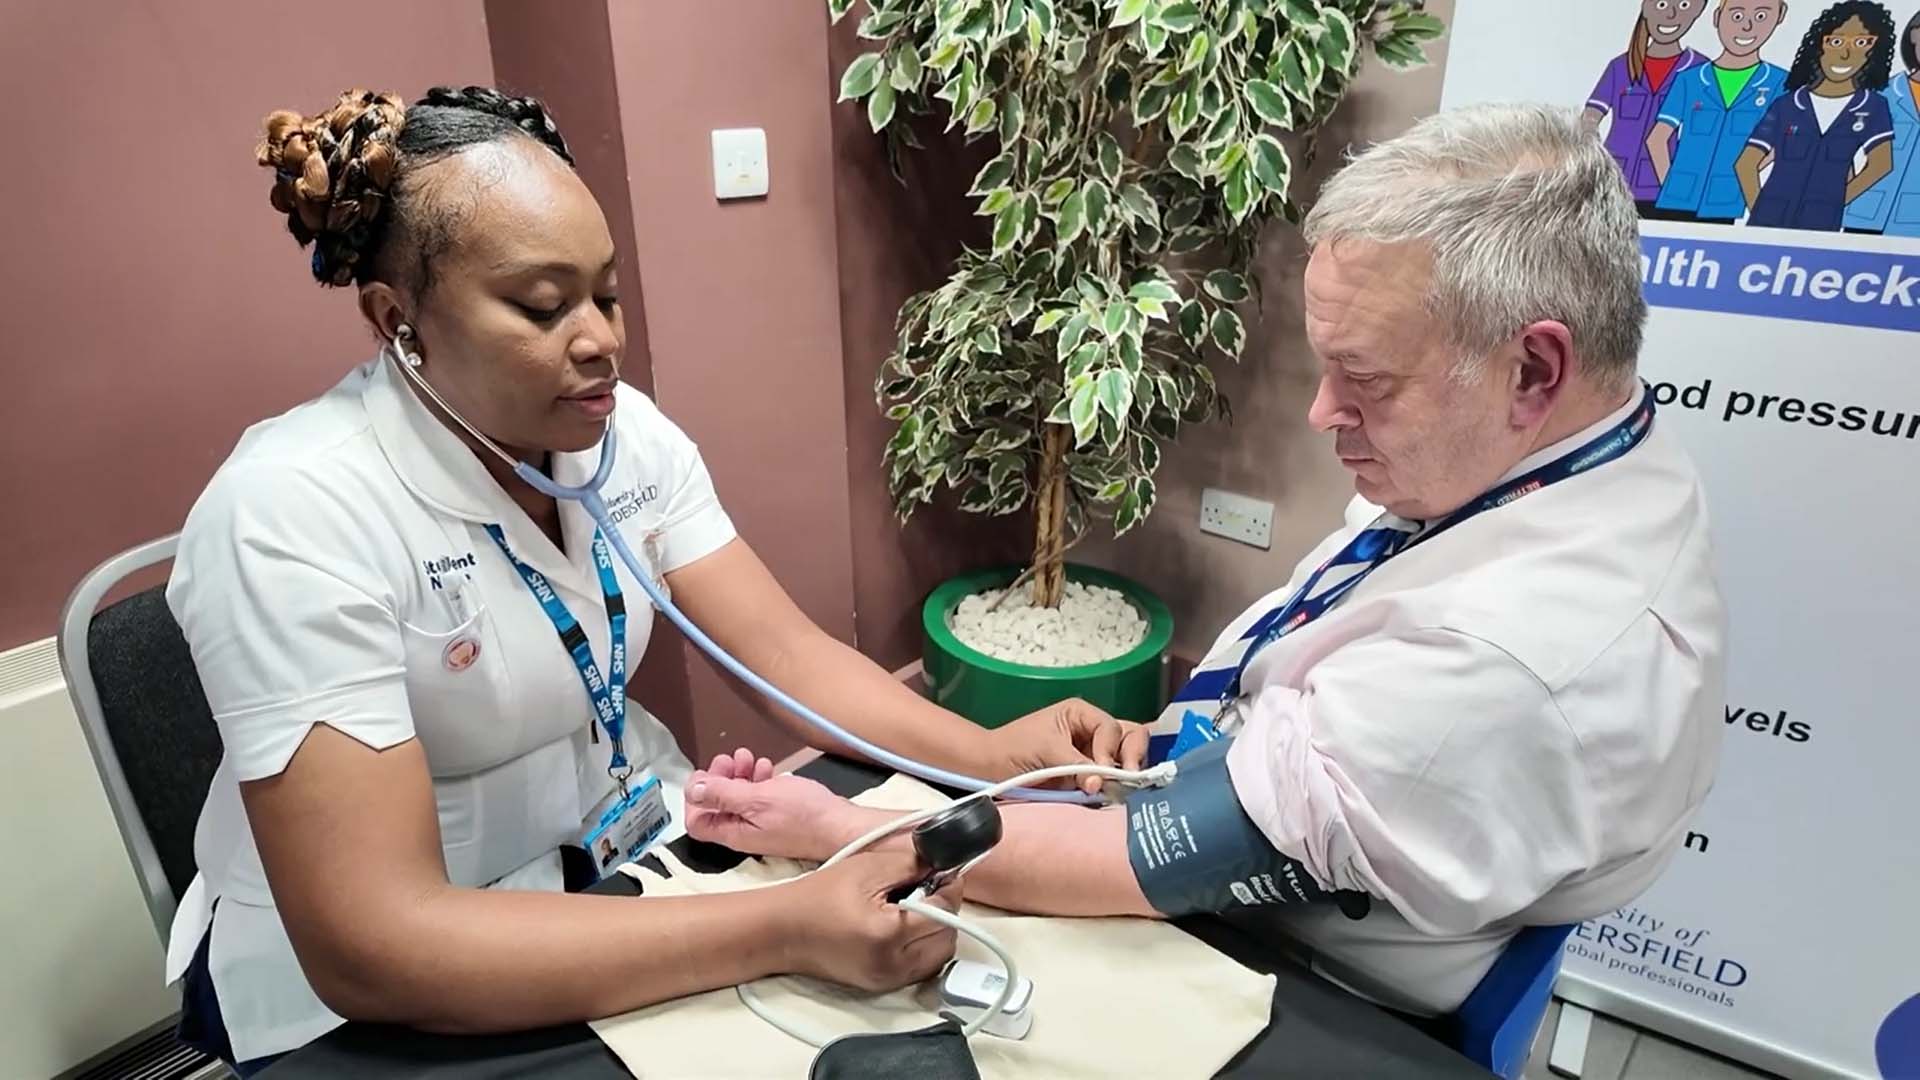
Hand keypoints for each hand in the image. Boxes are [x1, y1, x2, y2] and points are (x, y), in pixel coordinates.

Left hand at [685, 749, 857, 861]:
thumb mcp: (757, 799)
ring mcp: (762, 824)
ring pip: (739, 798)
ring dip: (739, 775)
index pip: (697, 822)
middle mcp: (744, 832)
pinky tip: (767, 767)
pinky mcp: (779, 816)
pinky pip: (759, 797)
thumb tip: (691, 790)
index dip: (696, 798)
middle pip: (718, 806)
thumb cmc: (802, 814)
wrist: (842, 825)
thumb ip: (723, 794)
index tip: (705, 774)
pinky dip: (758, 780)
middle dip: (719, 779)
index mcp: (733, 833)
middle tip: (729, 759)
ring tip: (749, 757)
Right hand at [782, 849, 959, 991]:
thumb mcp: (867, 867)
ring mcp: (888, 980)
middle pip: (948, 937)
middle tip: (927, 889)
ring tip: (914, 909)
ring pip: (939, 956)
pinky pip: (921, 968)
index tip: (944, 872)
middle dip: (945, 910)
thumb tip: (943, 864)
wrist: (783, 930)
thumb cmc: (818, 897)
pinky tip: (904, 928)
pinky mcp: (881, 986)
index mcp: (888, 934)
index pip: (945, 911)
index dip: (949, 887)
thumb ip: (911, 864)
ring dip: (937, 931)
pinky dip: (923, 947)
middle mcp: (892, 964)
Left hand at [990, 698, 1149, 794]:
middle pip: (1130, 737)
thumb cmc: (1013, 748)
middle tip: (1128, 778)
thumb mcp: (1047, 751)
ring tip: (1121, 789)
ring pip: (1127, 759)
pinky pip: (1112, 780)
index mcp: (1082, 714)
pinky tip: (1114, 796)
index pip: (1112, 729)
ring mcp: (1093, 755)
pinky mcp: (1089, 777)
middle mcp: (1092, 731)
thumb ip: (1076, 765)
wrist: (990, 769)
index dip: (1110, 750)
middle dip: (1132, 756)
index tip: (1101, 770)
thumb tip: (1101, 783)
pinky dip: (1116, 787)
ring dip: (1126, 773)